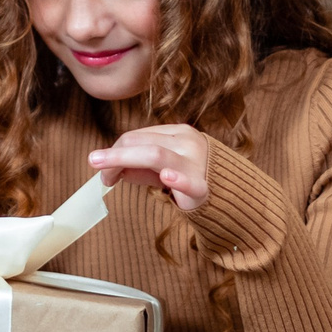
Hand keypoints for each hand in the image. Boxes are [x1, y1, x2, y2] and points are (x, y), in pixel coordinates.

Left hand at [90, 123, 213, 212]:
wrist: (232, 196)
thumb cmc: (193, 179)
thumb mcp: (163, 168)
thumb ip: (139, 167)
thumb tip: (110, 168)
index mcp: (178, 134)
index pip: (137, 136)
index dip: (114, 151)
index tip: (99, 167)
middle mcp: (187, 143)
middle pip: (142, 143)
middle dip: (114, 157)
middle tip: (98, 174)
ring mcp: (196, 163)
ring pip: (156, 155)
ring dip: (124, 161)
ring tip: (105, 174)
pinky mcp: (204, 188)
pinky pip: (191, 182)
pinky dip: (178, 179)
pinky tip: (166, 178)